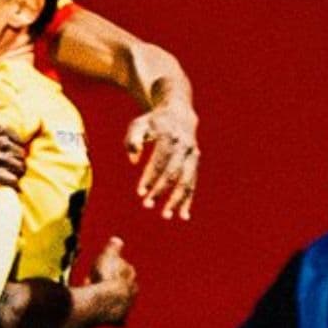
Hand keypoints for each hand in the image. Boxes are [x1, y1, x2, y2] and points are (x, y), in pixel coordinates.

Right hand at [0, 99, 25, 185]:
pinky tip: (10, 182)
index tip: (10, 149)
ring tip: (13, 173)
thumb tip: (2, 103)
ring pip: (18, 166)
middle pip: (19, 153)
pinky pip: (11, 180)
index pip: (17, 139)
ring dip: (17, 170)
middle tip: (12, 162)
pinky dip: (13, 181)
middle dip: (17, 158)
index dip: (15, 144)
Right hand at [82, 236, 137, 326]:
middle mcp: (132, 294)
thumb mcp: (107, 257)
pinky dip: (112, 318)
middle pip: (126, 289)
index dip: (115, 269)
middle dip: (117, 287)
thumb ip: (113, 249)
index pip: (127, 271)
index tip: (104, 269)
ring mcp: (126, 307)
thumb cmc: (105, 278)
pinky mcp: (118, 319)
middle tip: (102, 284)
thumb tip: (118, 239)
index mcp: (131, 278)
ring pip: (121, 303)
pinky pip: (116, 318)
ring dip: (113, 301)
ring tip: (99, 298)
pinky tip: (104, 316)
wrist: (103, 302)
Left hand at [125, 99, 198, 218]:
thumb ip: (133, 140)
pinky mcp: (195, 163)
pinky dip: (188, 199)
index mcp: (169, 137)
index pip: (160, 161)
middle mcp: (184, 147)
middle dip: (161, 190)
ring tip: (166, 215)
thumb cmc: (153, 122)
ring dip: (177, 199)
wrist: (179, 112)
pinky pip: (193, 183)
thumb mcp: (139, 124)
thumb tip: (134, 161)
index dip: (150, 177)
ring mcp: (192, 155)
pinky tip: (183, 215)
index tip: (140, 192)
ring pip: (187, 181)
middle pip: (173, 173)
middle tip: (147, 205)